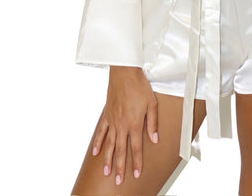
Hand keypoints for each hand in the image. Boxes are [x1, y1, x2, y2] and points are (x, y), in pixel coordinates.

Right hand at [92, 66, 158, 185]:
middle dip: (120, 167)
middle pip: (121, 150)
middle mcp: (122, 124)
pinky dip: (98, 142)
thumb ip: (152, 123)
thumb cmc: (140, 86)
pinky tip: (96, 152)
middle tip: (118, 181)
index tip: (137, 174)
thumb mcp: (152, 103)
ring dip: (108, 159)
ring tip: (107, 172)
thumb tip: (154, 139)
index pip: (136, 148)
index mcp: (134, 123)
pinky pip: (101, 131)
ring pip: (110, 144)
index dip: (137, 162)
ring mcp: (112, 120)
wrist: (125, 72)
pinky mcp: (107, 114)